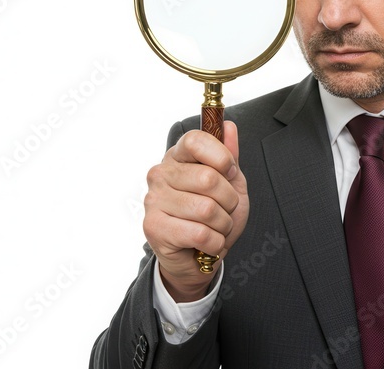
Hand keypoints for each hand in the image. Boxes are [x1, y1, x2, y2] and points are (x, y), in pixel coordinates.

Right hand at [143, 121, 248, 301]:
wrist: (198, 258)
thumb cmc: (213, 218)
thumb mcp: (229, 184)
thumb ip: (229, 156)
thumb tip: (230, 126)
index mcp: (177, 157)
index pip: (196, 140)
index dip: (221, 157)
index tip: (230, 172)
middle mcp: (160, 174)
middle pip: (208, 178)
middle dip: (229, 201)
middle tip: (224, 211)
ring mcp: (153, 200)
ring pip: (207, 209)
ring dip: (223, 224)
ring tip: (215, 228)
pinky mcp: (153, 227)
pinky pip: (200, 233)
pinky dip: (215, 242)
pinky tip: (207, 243)